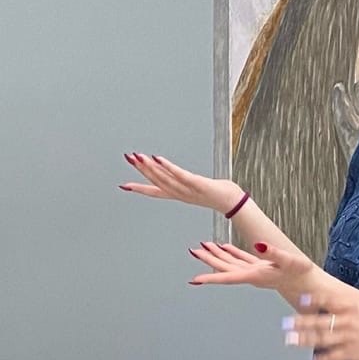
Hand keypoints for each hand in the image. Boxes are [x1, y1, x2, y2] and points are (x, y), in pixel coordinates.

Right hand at [121, 152, 240, 215]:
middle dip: (142, 170)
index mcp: (179, 195)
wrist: (233, 202)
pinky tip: (158, 159)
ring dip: (150, 167)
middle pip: (157, 181)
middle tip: (129, 158)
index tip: (124, 185)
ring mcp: (188, 190)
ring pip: (165, 178)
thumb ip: (186, 183)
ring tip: (139, 157)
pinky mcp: (198, 184)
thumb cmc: (217, 193)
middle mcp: (181, 194)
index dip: (140, 189)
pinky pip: (180, 175)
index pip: (155, 192)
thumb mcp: (197, 188)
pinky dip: (168, 167)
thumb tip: (178, 176)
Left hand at [187, 237, 311, 289]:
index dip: (210, 278)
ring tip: (203, 245)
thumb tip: (258, 244)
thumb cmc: (301, 273)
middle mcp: (252, 275)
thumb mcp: (289, 260)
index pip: (228, 277)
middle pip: (225, 268)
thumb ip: (273, 252)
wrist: (309, 282)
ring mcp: (255, 271)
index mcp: (255, 276)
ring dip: (217, 255)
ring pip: (231, 263)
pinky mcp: (261, 267)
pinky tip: (224, 246)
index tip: (195, 280)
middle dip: (208, 260)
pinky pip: (242, 259)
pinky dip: (231, 252)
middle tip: (194, 251)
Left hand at [286, 272, 358, 359]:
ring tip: (290, 340)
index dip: (313, 300)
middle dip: (300, 323)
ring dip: (304, 340)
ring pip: (321, 340)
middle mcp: (348, 322)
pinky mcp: (353, 355)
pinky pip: (333, 357)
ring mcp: (349, 339)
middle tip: (286, 323)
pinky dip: (322, 359)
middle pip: (319, 322)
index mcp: (356, 306)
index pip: (329, 301)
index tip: (300, 299)